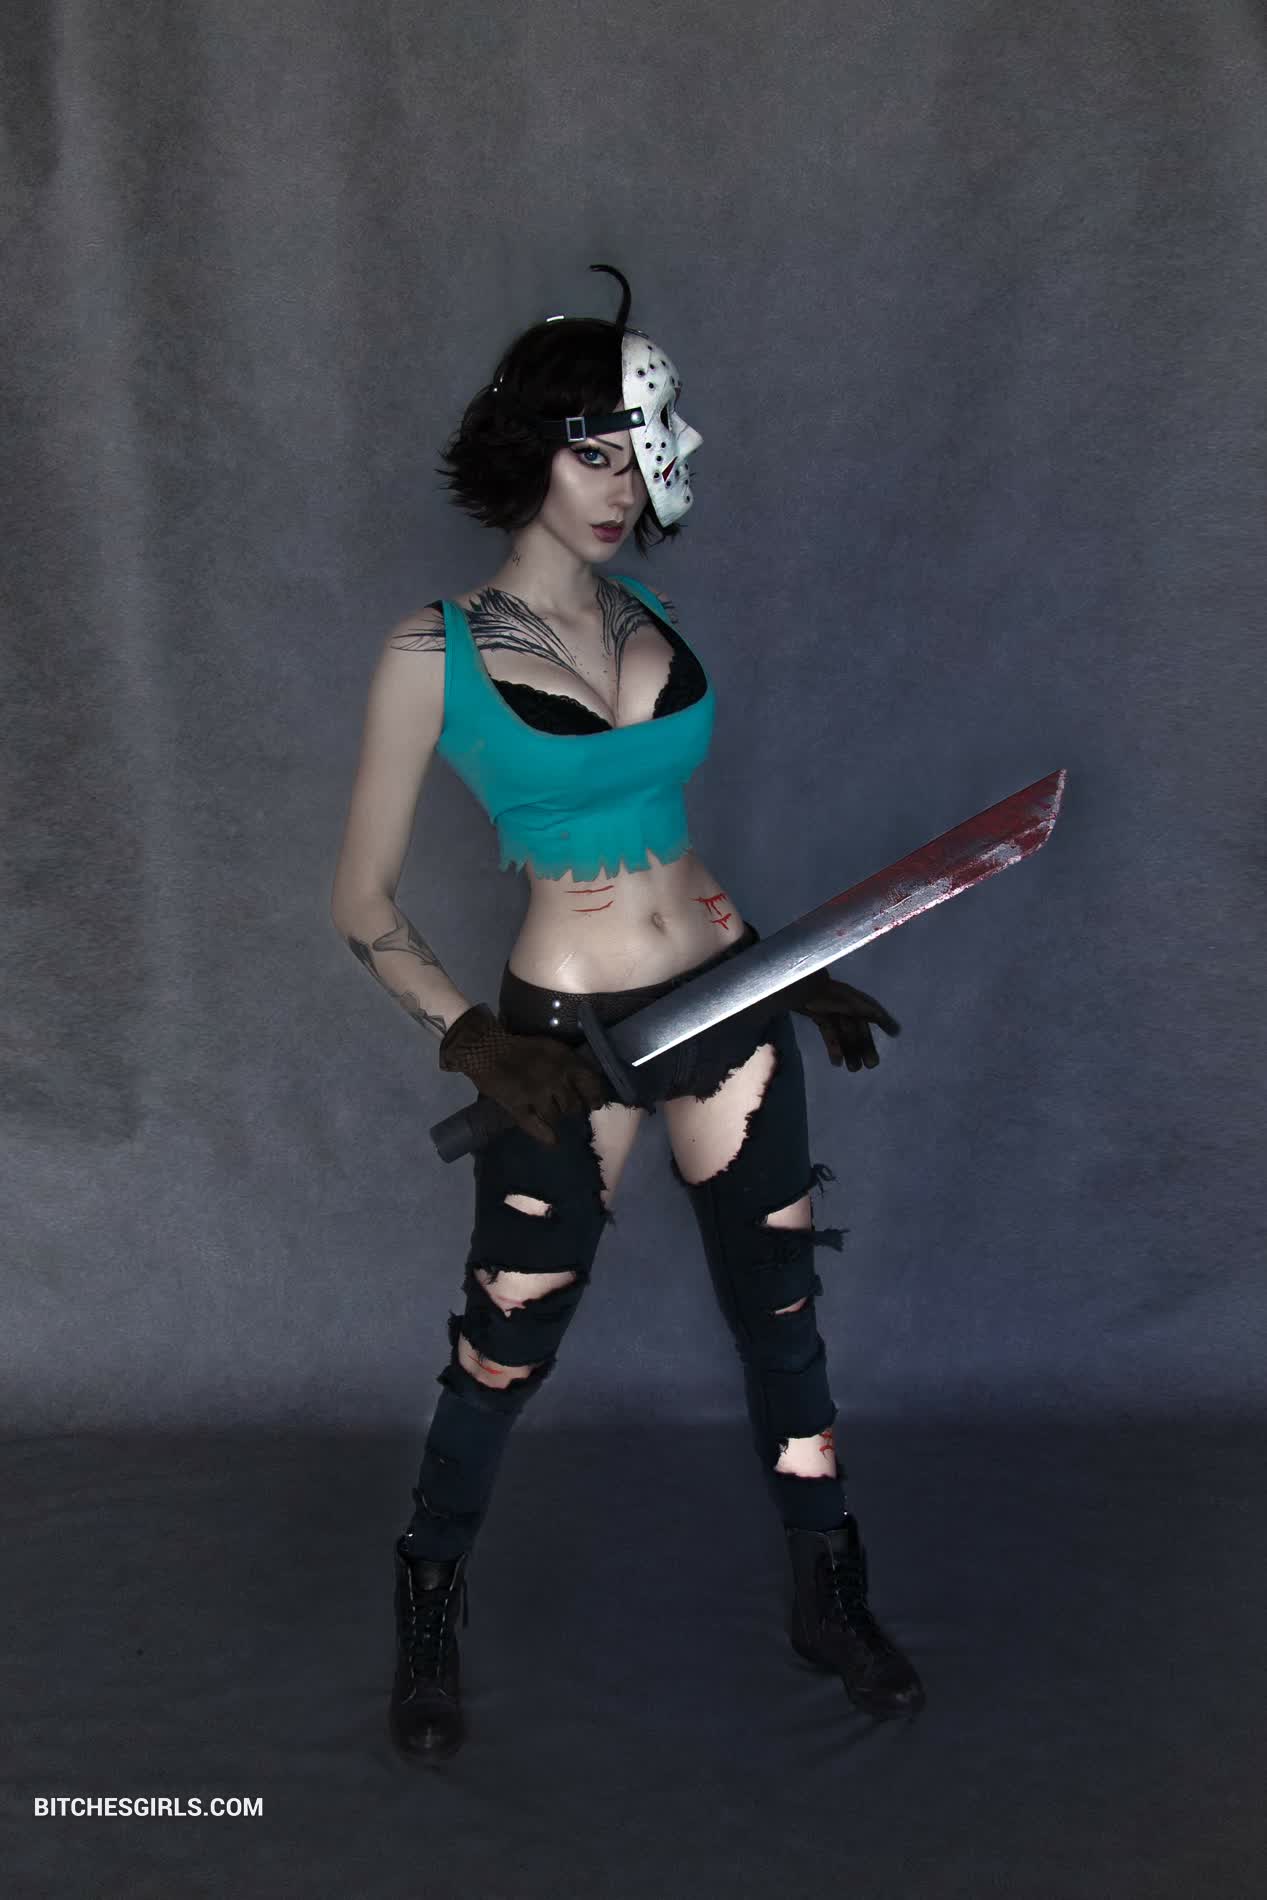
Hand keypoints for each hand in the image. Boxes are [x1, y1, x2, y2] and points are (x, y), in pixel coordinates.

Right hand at [438, 1004, 609, 1144]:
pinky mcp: (518, 1107)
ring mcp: (536, 1093)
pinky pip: (536, 1126)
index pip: (590, 1083)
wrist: (486, 1049)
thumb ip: (568, 1065)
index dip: (595, 1097)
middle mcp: (555, 1077)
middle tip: (563, 1109)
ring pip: (556, 1116)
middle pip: (573, 1105)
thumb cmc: (520, 1048)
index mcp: (564, 1060)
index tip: (596, 1106)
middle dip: (570, 1108)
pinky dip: (546, 1136)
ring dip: (554, 1117)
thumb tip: (584, 1085)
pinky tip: (553, 1141)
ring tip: (548, 1116)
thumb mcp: (550, 1049)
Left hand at [781, 968, 900, 1071]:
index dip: (882, 1024)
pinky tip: (837, 1062)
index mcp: (856, 999)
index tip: (892, 1036)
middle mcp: (846, 1005)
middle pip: (858, 1028)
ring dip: (850, 1051)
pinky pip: (829, 1034)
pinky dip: (833, 1047)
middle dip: (865, 1046)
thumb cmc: (829, 995)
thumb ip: (874, 1015)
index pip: (872, 1014)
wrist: (801, 989)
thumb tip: (896, 1030)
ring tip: (854, 1069)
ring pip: (844, 1034)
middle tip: (871, 1065)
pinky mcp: (819, 1017)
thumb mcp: (855, 1003)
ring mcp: (832, 1011)